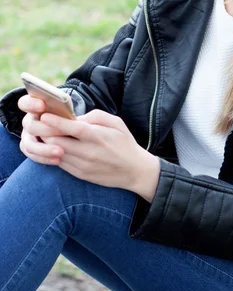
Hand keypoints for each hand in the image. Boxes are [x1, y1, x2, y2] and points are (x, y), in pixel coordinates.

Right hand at [19, 94, 65, 164]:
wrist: (71, 130)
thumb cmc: (72, 115)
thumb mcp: (72, 109)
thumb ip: (70, 108)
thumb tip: (77, 117)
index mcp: (35, 105)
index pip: (25, 102)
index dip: (32, 104)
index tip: (43, 105)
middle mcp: (29, 120)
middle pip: (30, 125)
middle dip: (46, 129)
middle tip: (62, 132)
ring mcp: (27, 135)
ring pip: (29, 144)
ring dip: (44, 149)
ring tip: (60, 152)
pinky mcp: (30, 148)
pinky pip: (33, 155)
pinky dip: (44, 158)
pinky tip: (58, 160)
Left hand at [39, 110, 159, 201]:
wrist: (134, 170)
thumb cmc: (125, 143)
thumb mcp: (116, 123)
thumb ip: (96, 116)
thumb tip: (76, 118)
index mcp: (98, 137)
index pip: (73, 129)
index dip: (56, 122)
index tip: (44, 115)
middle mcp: (89, 152)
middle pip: (59, 142)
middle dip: (46, 132)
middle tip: (41, 124)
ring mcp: (84, 165)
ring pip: (56, 153)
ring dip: (48, 144)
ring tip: (45, 134)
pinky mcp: (81, 174)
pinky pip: (61, 163)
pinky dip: (54, 154)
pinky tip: (55, 146)